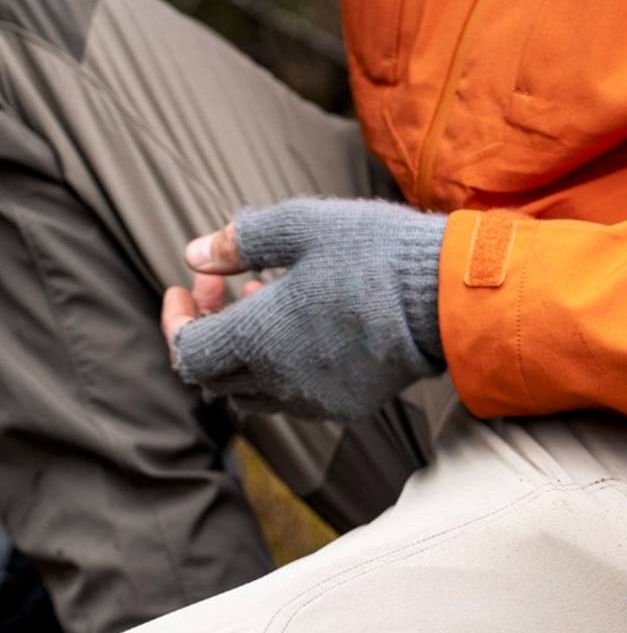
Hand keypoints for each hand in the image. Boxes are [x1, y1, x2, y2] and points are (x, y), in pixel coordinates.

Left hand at [162, 198, 446, 420]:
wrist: (444, 300)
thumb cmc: (372, 254)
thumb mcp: (299, 226)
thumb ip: (238, 242)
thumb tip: (193, 254)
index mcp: (259, 339)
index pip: (188, 353)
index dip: (176, 321)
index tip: (186, 286)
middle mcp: (281, 381)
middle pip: (215, 379)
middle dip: (206, 332)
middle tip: (220, 287)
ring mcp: (315, 399)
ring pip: (253, 392)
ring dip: (244, 352)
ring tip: (264, 302)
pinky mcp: (347, 406)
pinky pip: (295, 396)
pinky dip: (282, 366)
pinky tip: (303, 325)